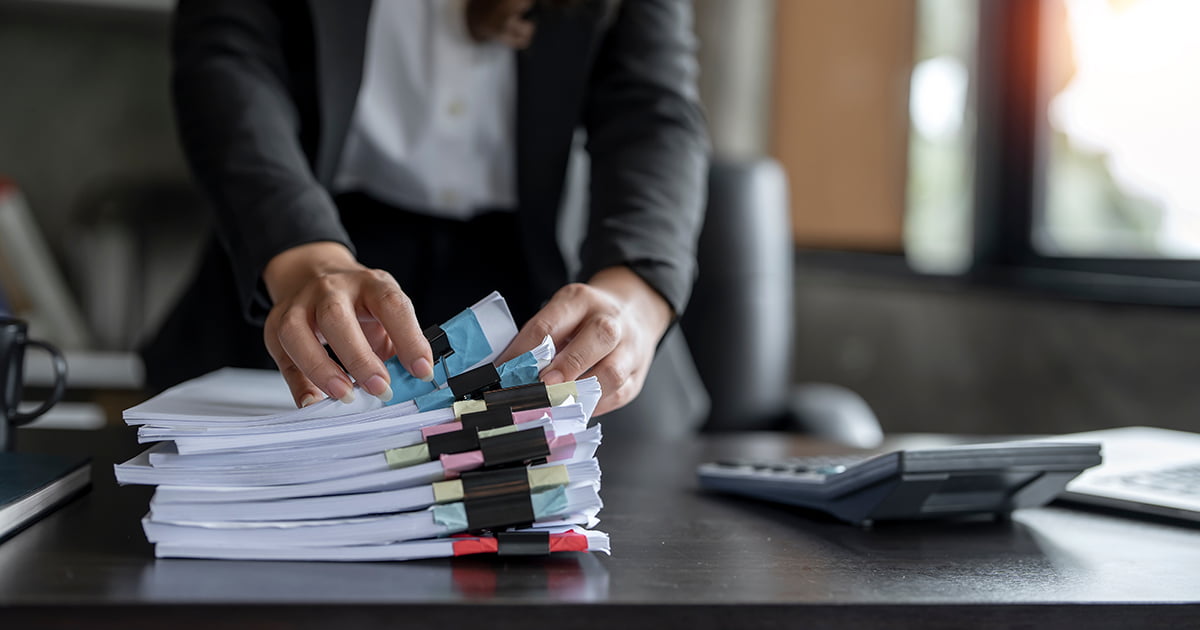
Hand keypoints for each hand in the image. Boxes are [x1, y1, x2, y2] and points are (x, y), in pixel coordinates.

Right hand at [261, 242, 434, 406]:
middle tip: (380, 388)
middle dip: (359, 357)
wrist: (314, 274)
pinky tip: (313, 401)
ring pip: (296, 332)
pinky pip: (283, 357)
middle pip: (336, 317)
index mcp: (369, 284)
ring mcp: (299, 304)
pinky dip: (298, 383)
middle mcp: (331, 289)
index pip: (391, 304)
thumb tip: (413, 381)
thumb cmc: (358, 302)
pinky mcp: (276, 325)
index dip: (409, 338)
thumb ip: (399, 345)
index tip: (422, 371)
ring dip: (321, 369)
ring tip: (344, 394)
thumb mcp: (386, 313)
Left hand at [498, 266, 673, 416]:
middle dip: (568, 365)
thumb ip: (539, 339)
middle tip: (543, 385)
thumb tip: (509, 371)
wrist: (635, 311)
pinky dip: (595, 405)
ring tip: (558, 403)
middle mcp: (610, 320)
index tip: (505, 374)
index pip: (550, 324)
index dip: (525, 352)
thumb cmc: (586, 318)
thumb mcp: (561, 313)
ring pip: (613, 372)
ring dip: (582, 391)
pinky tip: (576, 407)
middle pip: (597, 337)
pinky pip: (618, 394)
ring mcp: (630, 348)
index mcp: (581, 300)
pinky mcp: (638, 375)